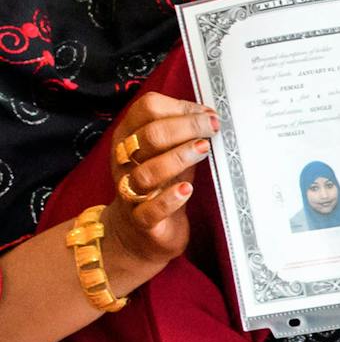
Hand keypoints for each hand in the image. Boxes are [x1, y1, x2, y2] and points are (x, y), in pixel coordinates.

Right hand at [105, 94, 218, 264]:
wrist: (137, 234)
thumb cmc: (161, 184)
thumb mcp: (170, 152)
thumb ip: (184, 133)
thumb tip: (212, 113)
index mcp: (129, 137)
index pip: (147, 109)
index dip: (179, 107)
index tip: (207, 113)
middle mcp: (125, 162)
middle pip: (148, 136)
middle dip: (185, 127)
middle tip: (212, 127)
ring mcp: (130, 193)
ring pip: (146, 172)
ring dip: (177, 158)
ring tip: (203, 150)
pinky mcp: (141, 221)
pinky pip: (149, 210)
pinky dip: (169, 199)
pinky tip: (187, 189)